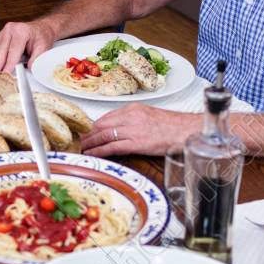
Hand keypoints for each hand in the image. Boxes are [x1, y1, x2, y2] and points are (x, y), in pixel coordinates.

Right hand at [0, 18, 55, 72]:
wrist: (40, 28)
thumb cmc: (41, 37)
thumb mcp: (43, 47)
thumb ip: (36, 58)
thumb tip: (28, 69)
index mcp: (21, 32)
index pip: (12, 51)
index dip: (8, 64)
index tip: (4, 74)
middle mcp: (10, 30)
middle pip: (0, 51)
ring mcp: (2, 33)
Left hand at [81, 105, 197, 157]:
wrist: (186, 131)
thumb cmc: (172, 126)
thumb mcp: (149, 116)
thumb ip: (133, 120)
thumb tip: (119, 129)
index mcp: (133, 108)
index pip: (106, 117)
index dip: (93, 126)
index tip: (85, 131)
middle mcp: (130, 116)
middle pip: (101, 125)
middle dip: (87, 134)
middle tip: (77, 141)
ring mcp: (132, 129)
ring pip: (104, 135)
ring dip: (90, 143)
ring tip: (81, 149)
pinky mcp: (136, 143)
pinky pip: (112, 147)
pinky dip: (99, 150)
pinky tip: (92, 154)